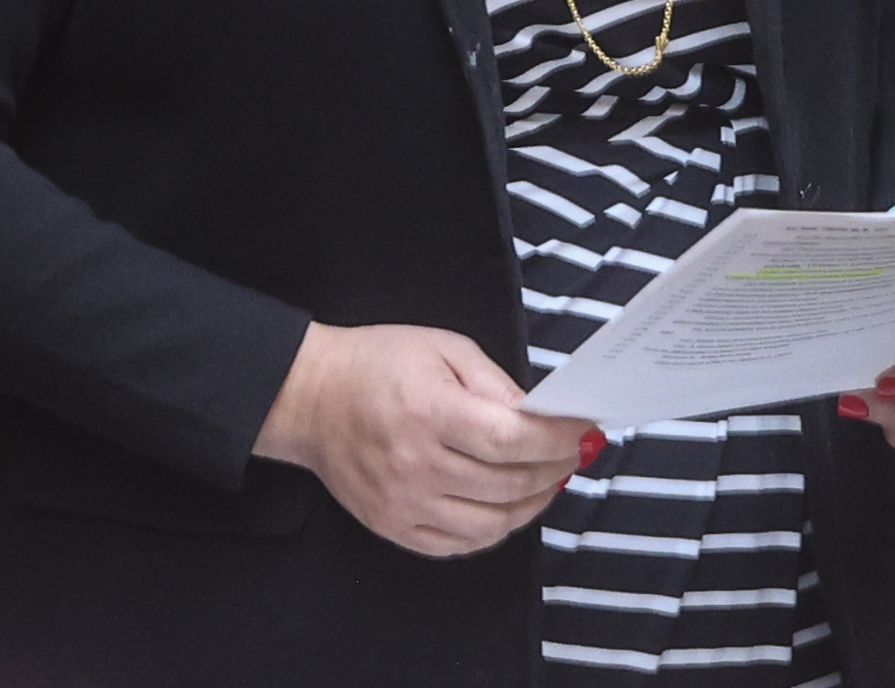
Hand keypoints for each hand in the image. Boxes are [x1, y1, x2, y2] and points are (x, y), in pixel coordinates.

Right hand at [253, 323, 594, 556]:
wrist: (310, 398)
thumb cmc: (376, 365)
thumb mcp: (443, 348)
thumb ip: (497, 384)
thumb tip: (543, 418)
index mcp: (430, 412)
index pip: (512, 440)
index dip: (558, 440)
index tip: (583, 431)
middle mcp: (415, 465)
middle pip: (509, 486)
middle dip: (555, 470)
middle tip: (573, 454)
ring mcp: (403, 504)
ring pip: (492, 526)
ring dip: (532, 506)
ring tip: (546, 481)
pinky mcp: (393, 527)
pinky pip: (459, 545)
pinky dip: (494, 530)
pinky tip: (507, 506)